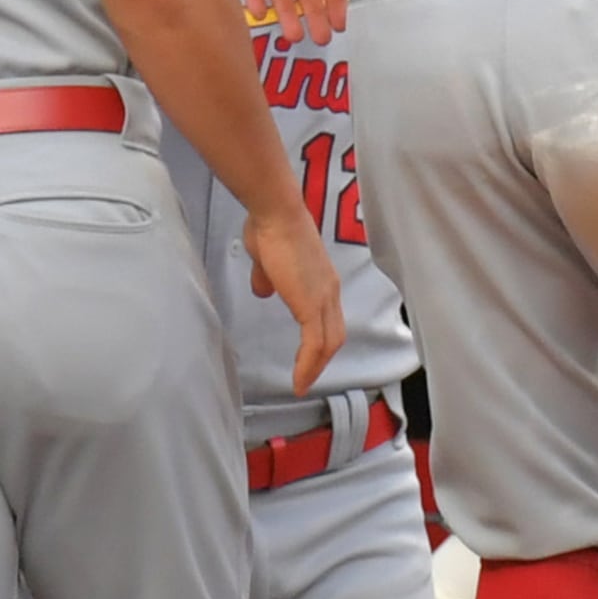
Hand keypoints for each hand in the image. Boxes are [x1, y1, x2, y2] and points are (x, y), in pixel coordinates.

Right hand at [241, 198, 346, 392]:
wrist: (275, 214)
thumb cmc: (270, 228)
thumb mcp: (267, 259)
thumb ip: (267, 277)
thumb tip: (263, 289)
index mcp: (321, 280)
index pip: (329, 318)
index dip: (321, 340)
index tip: (310, 356)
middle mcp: (329, 290)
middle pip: (334, 335)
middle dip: (321, 359)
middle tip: (308, 377)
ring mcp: (323, 297)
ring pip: (327, 343)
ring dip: (315, 367)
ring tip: (302, 384)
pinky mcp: (311, 304)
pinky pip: (314, 344)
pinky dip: (308, 365)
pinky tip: (299, 380)